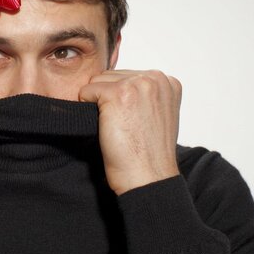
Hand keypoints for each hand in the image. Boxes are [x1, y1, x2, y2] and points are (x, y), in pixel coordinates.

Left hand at [79, 70, 180, 195]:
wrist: (147, 178)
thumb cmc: (148, 153)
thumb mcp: (158, 114)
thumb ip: (145, 94)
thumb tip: (117, 81)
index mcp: (167, 81)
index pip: (127, 76)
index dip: (122, 101)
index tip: (134, 122)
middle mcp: (155, 78)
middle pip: (111, 76)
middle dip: (109, 100)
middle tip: (125, 127)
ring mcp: (137, 84)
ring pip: (97, 81)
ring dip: (99, 104)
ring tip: (117, 127)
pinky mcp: (117, 94)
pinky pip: (86, 92)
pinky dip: (88, 110)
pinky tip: (107, 127)